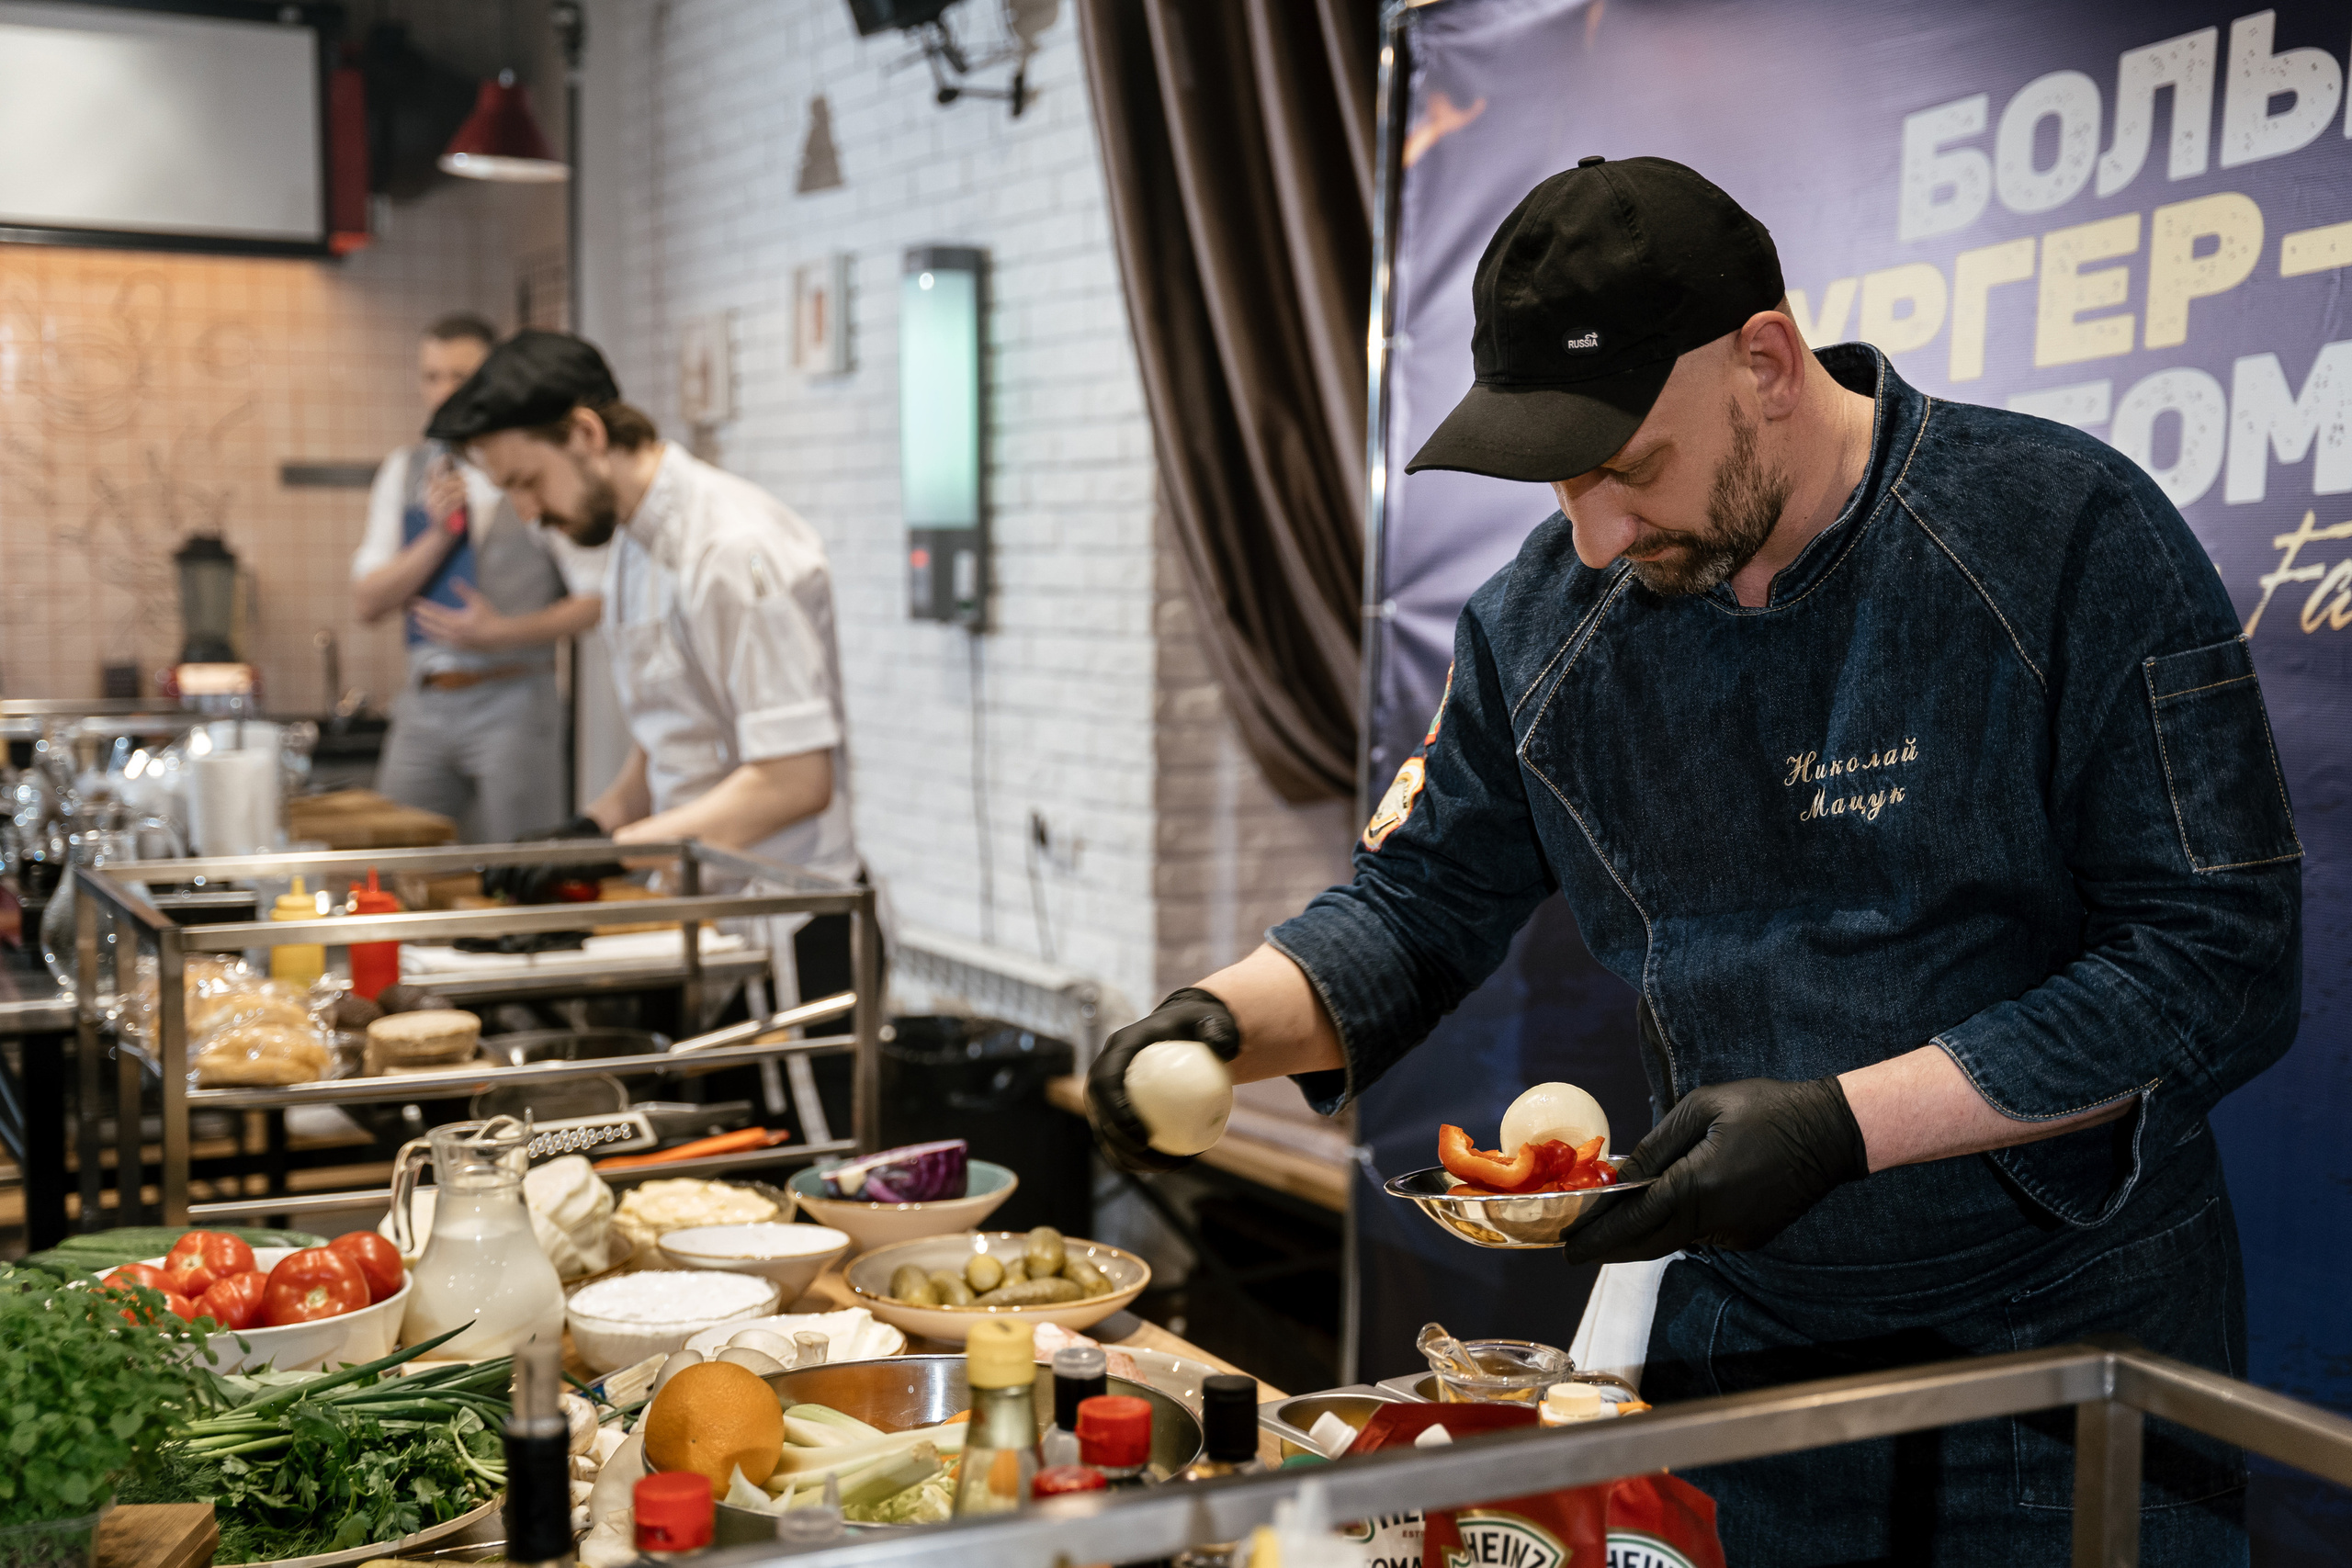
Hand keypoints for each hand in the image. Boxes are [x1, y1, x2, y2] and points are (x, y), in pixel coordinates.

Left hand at [408, 581, 513, 649]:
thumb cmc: (490, 618)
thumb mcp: (478, 601)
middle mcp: (453, 632)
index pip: (434, 613)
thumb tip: (453, 580)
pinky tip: (431, 636)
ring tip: (416, 625)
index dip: (423, 606)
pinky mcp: (459, 647)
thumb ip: (464, 591)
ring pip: (435, 635)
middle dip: (420, 617)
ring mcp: (455, 641)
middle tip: (410, 611)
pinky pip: (442, 642)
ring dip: (425, 629)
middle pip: (431, 624)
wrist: (500, 636)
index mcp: (456, 621)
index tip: (414, 601)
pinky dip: (434, 638)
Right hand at [424, 457, 469, 528]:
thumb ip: (450, 489)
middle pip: (440, 482)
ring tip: (469, 487)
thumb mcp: (446, 500)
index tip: (447, 456)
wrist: (441, 537)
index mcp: (428, 493)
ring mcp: (433, 508)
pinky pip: (450, 504)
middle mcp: (428, 499)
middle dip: (454, 477)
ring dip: (459, 487)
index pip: (429, 475)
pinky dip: (460, 499)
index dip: (437, 465)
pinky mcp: (440, 517)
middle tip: (466, 476)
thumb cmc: (447, 516)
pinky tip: (467, 497)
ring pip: (446, 492)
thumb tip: (462, 474)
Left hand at [481, 816, 625, 903]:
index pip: (497, 858)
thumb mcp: (552, 851)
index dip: (489, 876)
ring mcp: (545, 853)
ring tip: (522, 902)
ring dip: (518, 894)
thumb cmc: (578, 850)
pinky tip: (536, 899)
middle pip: (503, 869)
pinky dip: (532, 894)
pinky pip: (535, 883)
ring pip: (518, 878)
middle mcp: (532, 843)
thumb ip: (532, 863)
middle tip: (504, 901)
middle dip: (500, 888)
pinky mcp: (557, 865)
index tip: (488, 890)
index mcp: (527, 839)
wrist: (607, 842)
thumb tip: (512, 885)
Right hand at [1085, 987, 1238, 1173]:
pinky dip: (1141, 1160)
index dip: (1115, 1112)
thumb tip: (1224, 1047)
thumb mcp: (1211, 1021)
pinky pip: (1121, 1143)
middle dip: (1125, 1147)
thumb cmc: (1197, 1027)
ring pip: (1107, 1136)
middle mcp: (1105, 1071)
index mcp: (1119, 1047)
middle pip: (1101, 1117)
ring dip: (1133, 1160)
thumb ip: (1218, 1030)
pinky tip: (1172, 1166)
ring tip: (1172, 1167)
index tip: (1144, 1138)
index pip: (1105, 1082)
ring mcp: (1107, 1094)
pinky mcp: (1115, 1111)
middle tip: (1162, 1163)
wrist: (1182, 1032)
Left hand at [1559, 1077, 1869, 1264]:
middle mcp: (1715, 1220)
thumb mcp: (1702, 1109)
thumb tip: (1624, 1174)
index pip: (1634, 1220)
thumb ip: (1658, 1145)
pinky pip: (1702, 1236)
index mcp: (1698, 1185)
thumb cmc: (1764, 1109)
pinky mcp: (1750, 1237)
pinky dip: (1677, 1227)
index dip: (1598, 1236)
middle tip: (1579, 1247)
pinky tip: (1666, 1209)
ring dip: (1644, 1234)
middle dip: (1611, 1247)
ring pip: (1675, 1240)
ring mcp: (1735, 1234)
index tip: (1570, 1249)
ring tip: (1613, 1223)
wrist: (1830, 1133)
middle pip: (1649, 1243)